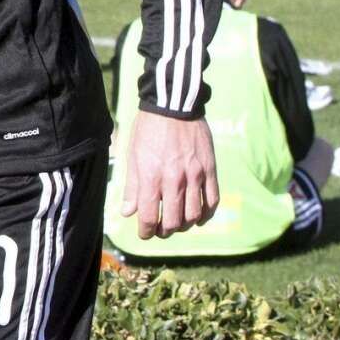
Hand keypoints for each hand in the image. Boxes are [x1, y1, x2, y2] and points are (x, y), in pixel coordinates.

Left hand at [120, 111, 218, 239]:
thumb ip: (132, 186)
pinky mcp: (210, 170)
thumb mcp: (133, 155)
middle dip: (164, 231)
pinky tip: (198, 218)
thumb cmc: (148, 130)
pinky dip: (206, 215)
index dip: (145, 231)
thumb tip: (127, 212)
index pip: (149, 215)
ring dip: (184, 226)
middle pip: (173, 221)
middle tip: (159, 230)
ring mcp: (195, 176)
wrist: (173, 106)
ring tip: (176, 224)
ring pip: (193, 215)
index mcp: (151, 175)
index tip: (144, 233)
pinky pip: (212, 201)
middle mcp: (174, 179)